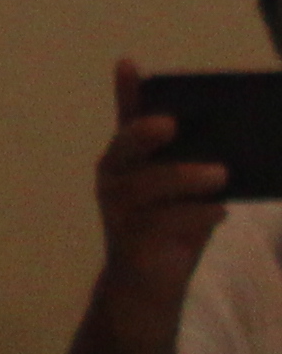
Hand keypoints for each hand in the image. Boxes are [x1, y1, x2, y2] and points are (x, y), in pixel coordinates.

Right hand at [95, 58, 234, 322]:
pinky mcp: (131, 243)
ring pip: (144, 185)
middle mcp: (114, 179)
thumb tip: (240, 148)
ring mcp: (118, 211)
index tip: (129, 64)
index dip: (125, 92)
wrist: (147, 289)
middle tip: (172, 124)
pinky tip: (220, 212)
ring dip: (182, 176)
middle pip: (124, 148)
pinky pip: (162, 223)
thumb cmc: (170, 233)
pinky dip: (195, 215)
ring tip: (221, 174)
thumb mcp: (187, 196)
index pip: (125, 120)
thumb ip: (201, 170)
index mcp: (127, 162)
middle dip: (144, 133)